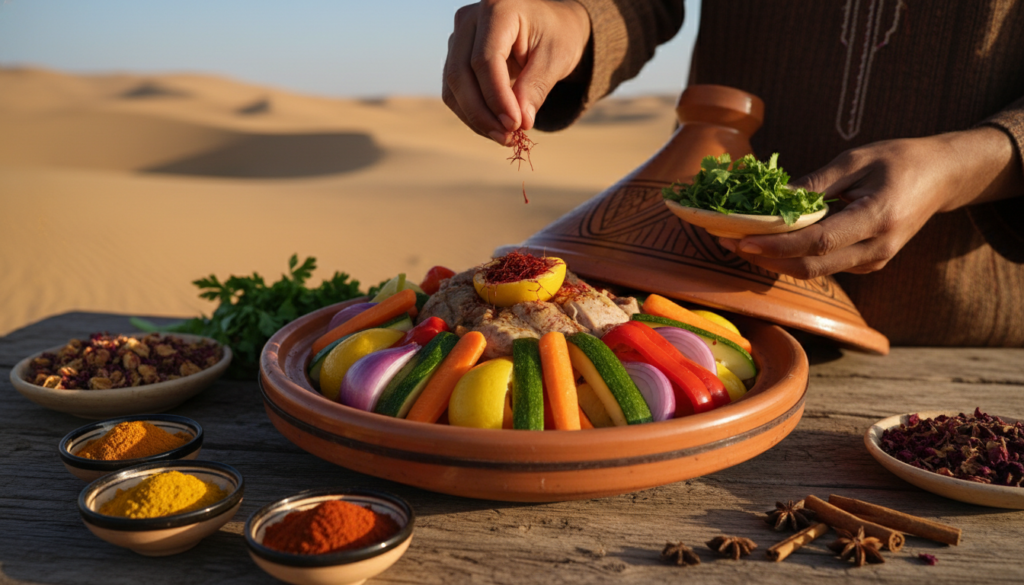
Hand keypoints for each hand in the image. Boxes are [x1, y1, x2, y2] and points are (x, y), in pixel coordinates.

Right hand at [442, 0, 590, 144]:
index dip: (497, 97)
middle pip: (460, 73)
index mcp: (497, 8)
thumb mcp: (556, 59)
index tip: (515, 125)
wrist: (550, 28)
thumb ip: (535, 88)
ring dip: (476, 118)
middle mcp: (469, 19)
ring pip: (453, 87)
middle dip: (482, 113)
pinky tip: (495, 128)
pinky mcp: (455, 57)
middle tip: (507, 138)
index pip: (485, 60)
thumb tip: (517, 123)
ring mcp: (458, 37)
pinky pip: (455, 93)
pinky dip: (472, 115)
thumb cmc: (557, 37)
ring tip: (505, 137)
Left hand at [717, 127, 1021, 278]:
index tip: (741, 240)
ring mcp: (874, 261)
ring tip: (741, 241)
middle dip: (766, 259)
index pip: (818, 243)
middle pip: (811, 266)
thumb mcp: (855, 160)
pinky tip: (771, 242)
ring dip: (776, 260)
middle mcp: (877, 248)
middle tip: (729, 242)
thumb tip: (772, 201)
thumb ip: (814, 185)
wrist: (942, 176)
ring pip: (815, 271)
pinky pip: (825, 266)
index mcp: (877, 218)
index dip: (776, 246)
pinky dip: (794, 257)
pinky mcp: (868, 264)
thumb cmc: (899, 160)